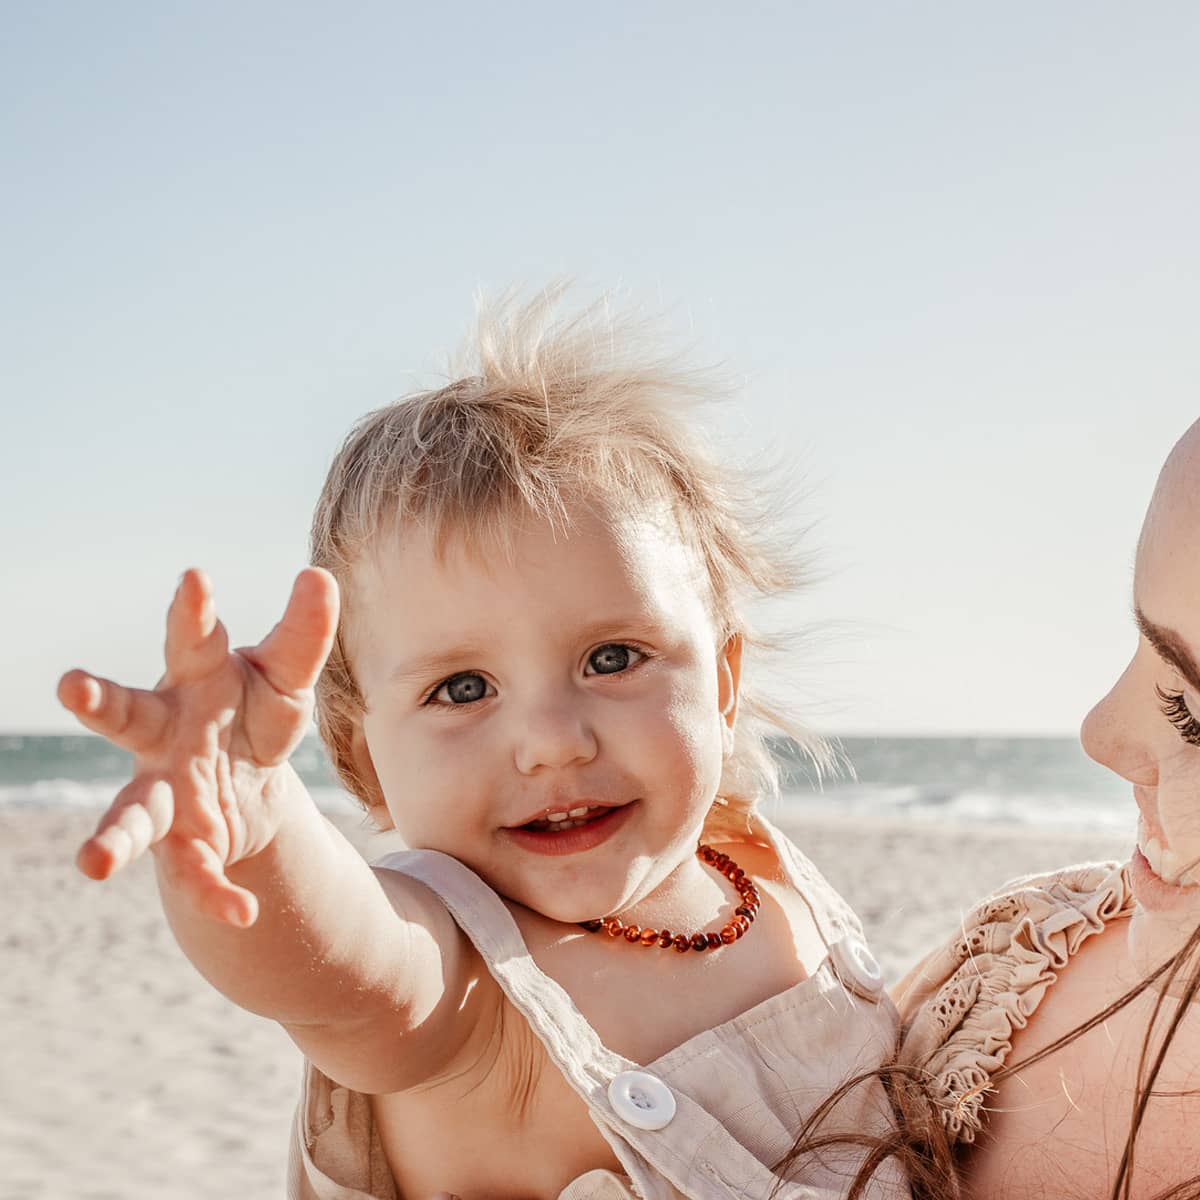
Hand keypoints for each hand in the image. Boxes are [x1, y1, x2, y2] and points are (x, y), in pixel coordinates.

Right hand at [58, 567, 338, 927]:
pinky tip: (241, 911)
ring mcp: (164, 789)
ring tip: (93, 863)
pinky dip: (214, 893)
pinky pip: (193, 871)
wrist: (247, 786)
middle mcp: (164, 731)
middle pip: (126, 714)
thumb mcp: (289, 676)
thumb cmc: (255, 712)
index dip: (193, 610)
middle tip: (71, 683)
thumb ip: (304, 634)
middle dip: (101, 701)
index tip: (196, 579)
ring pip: (132, 810)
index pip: (193, 638)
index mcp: (195, 678)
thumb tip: (322, 576)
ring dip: (113, 835)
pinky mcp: (181, 841)